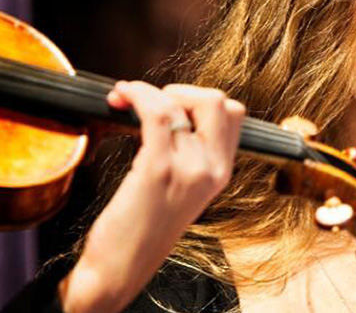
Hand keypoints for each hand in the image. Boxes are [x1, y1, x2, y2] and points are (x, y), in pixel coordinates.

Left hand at [58, 81, 245, 312]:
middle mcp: (213, 169)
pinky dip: (136, 95)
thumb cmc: (144, 226)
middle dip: (182, 90)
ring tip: (127, 97)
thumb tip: (175, 110)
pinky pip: (156, 113)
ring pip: (180, 103)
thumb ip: (191, 153)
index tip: (173, 103)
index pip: (234, 113)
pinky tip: (121, 98)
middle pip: (218, 101)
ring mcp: (189, 169)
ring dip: (148, 91)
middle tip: (153, 103)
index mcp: (222, 171)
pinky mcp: (159, 169)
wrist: (123, 265)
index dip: (200, 98)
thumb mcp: (184, 187)